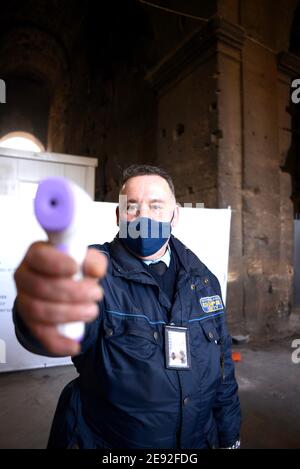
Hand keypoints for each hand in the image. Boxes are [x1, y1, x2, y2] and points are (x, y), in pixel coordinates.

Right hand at [14, 242, 107, 356]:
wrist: (65, 289)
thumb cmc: (72, 269)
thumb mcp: (86, 260)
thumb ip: (94, 261)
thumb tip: (95, 270)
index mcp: (37, 254)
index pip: (38, 256)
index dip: (55, 263)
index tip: (74, 268)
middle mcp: (26, 276)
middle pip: (40, 287)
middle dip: (72, 293)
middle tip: (96, 293)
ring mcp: (25, 300)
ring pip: (40, 311)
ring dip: (70, 314)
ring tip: (92, 311)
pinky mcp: (31, 323)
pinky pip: (41, 335)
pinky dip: (59, 343)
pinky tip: (75, 344)